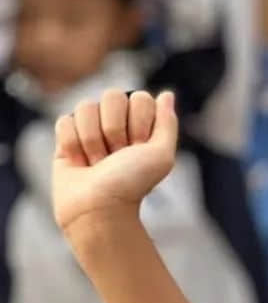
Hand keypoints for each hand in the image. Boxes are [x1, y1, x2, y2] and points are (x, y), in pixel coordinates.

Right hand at [52, 89, 177, 240]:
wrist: (100, 208)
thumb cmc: (132, 184)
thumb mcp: (162, 156)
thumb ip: (167, 124)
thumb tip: (167, 95)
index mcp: (140, 124)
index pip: (139, 98)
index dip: (139, 124)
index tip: (138, 149)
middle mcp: (115, 122)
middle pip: (112, 96)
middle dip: (115, 131)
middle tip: (116, 157)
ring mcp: (90, 128)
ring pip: (85, 107)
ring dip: (93, 141)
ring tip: (98, 164)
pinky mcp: (66, 136)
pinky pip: (65, 121)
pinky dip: (73, 145)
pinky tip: (80, 164)